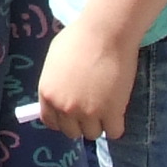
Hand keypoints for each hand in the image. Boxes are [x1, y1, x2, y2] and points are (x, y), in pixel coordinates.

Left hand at [36, 20, 138, 141]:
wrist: (106, 32)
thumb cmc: (80, 37)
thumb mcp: (55, 59)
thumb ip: (55, 81)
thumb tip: (60, 95)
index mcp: (47, 93)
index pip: (50, 121)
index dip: (62, 120)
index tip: (72, 116)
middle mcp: (65, 107)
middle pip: (72, 132)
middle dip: (81, 123)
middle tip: (92, 109)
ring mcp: (88, 112)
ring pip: (93, 134)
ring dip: (100, 124)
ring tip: (107, 108)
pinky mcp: (111, 112)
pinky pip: (114, 132)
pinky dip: (116, 125)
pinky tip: (118, 112)